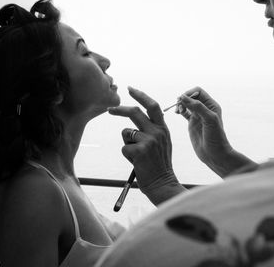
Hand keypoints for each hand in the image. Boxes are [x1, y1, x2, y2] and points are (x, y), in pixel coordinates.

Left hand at [107, 86, 185, 204]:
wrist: (163, 184)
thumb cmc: (158, 165)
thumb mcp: (162, 143)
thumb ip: (152, 130)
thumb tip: (134, 119)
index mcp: (163, 129)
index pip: (153, 106)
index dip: (141, 96)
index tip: (130, 89)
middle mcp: (158, 132)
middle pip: (135, 112)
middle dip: (120, 109)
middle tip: (109, 109)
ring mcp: (149, 140)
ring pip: (126, 132)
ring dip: (127, 143)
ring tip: (137, 156)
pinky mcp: (140, 150)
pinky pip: (124, 147)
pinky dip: (127, 155)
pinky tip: (137, 163)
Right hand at [178, 87, 255, 177]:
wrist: (215, 154)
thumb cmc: (216, 137)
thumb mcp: (209, 119)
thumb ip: (197, 107)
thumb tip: (183, 96)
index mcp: (211, 105)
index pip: (198, 91)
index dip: (189, 93)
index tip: (183, 99)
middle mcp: (204, 109)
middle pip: (191, 96)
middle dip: (183, 98)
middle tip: (178, 105)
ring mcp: (198, 116)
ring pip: (186, 104)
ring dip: (180, 104)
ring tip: (177, 111)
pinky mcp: (192, 123)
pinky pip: (184, 112)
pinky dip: (179, 110)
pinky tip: (177, 113)